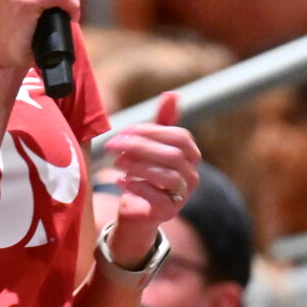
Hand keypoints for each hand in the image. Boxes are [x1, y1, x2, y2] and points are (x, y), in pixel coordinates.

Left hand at [101, 92, 200, 260]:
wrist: (137, 209)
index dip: (152, 131)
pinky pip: (156, 197)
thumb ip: (161, 122)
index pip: (180, 137)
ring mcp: (183, 195)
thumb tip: (172, 94)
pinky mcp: (168, 211)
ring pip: (167, 176)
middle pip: (172, 155)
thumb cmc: (145, 172)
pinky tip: (120, 181)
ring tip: (118, 162)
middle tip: (114, 145)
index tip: (126, 131)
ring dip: (138, 166)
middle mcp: (193, 175)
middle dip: (141, 147)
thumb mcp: (152, 144)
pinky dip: (136, 187)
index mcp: (191, 155)